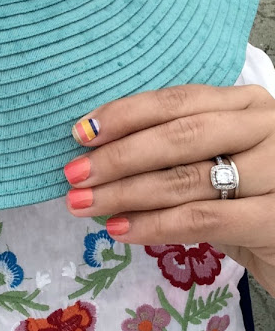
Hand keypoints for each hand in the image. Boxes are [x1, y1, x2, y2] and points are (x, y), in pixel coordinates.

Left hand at [64, 84, 274, 296]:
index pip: (175, 100)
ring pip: (187, 178)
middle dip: (119, 156)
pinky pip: (203, 220)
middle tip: (74, 175)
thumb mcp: (213, 159)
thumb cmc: (245, 194)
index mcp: (244, 102)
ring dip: (126, 193)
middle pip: (178, 135)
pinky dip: (155, 225)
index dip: (124, 115)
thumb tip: (95, 156)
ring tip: (85, 205)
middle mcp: (265, 126)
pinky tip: (121, 230)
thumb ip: (170, 150)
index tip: (80, 134)